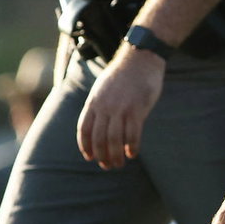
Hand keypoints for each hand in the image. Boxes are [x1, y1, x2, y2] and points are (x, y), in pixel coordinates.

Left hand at [77, 47, 164, 168]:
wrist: (141, 57)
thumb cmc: (123, 75)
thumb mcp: (103, 88)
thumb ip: (100, 106)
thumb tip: (99, 125)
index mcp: (94, 101)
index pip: (84, 129)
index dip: (85, 146)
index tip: (90, 157)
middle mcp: (105, 106)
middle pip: (98, 138)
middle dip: (102, 155)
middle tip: (108, 165)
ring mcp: (121, 107)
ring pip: (114, 139)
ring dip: (116, 155)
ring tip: (119, 163)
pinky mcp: (137, 108)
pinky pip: (132, 133)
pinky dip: (132, 146)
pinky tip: (133, 153)